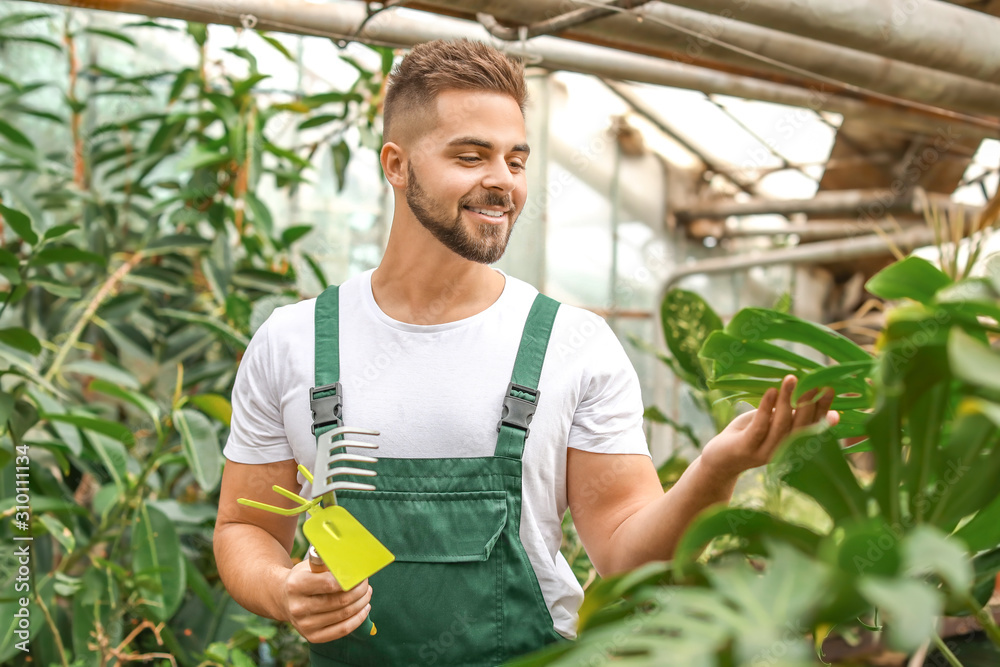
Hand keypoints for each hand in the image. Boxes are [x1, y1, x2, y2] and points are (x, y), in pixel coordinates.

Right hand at [282, 560, 372, 642]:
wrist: (283, 598)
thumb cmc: (303, 577)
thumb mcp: (310, 566)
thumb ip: (329, 565)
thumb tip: (355, 565)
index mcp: (296, 585)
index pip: (329, 584)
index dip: (349, 580)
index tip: (359, 575)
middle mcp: (298, 607)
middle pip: (340, 601)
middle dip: (359, 591)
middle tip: (366, 583)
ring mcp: (304, 625)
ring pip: (344, 615)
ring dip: (361, 603)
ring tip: (367, 593)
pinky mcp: (312, 637)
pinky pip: (342, 630)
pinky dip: (358, 619)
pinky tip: (364, 608)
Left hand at [700, 375, 837, 480]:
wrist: (720, 459)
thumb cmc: (751, 435)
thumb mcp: (775, 424)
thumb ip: (795, 416)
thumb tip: (825, 406)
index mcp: (794, 445)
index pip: (813, 426)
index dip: (822, 409)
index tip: (830, 389)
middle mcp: (784, 451)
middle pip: (800, 427)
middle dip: (808, 404)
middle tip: (814, 383)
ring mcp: (765, 450)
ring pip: (781, 424)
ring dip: (787, 400)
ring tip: (791, 379)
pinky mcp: (747, 447)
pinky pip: (760, 426)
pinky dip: (766, 407)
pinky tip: (771, 391)